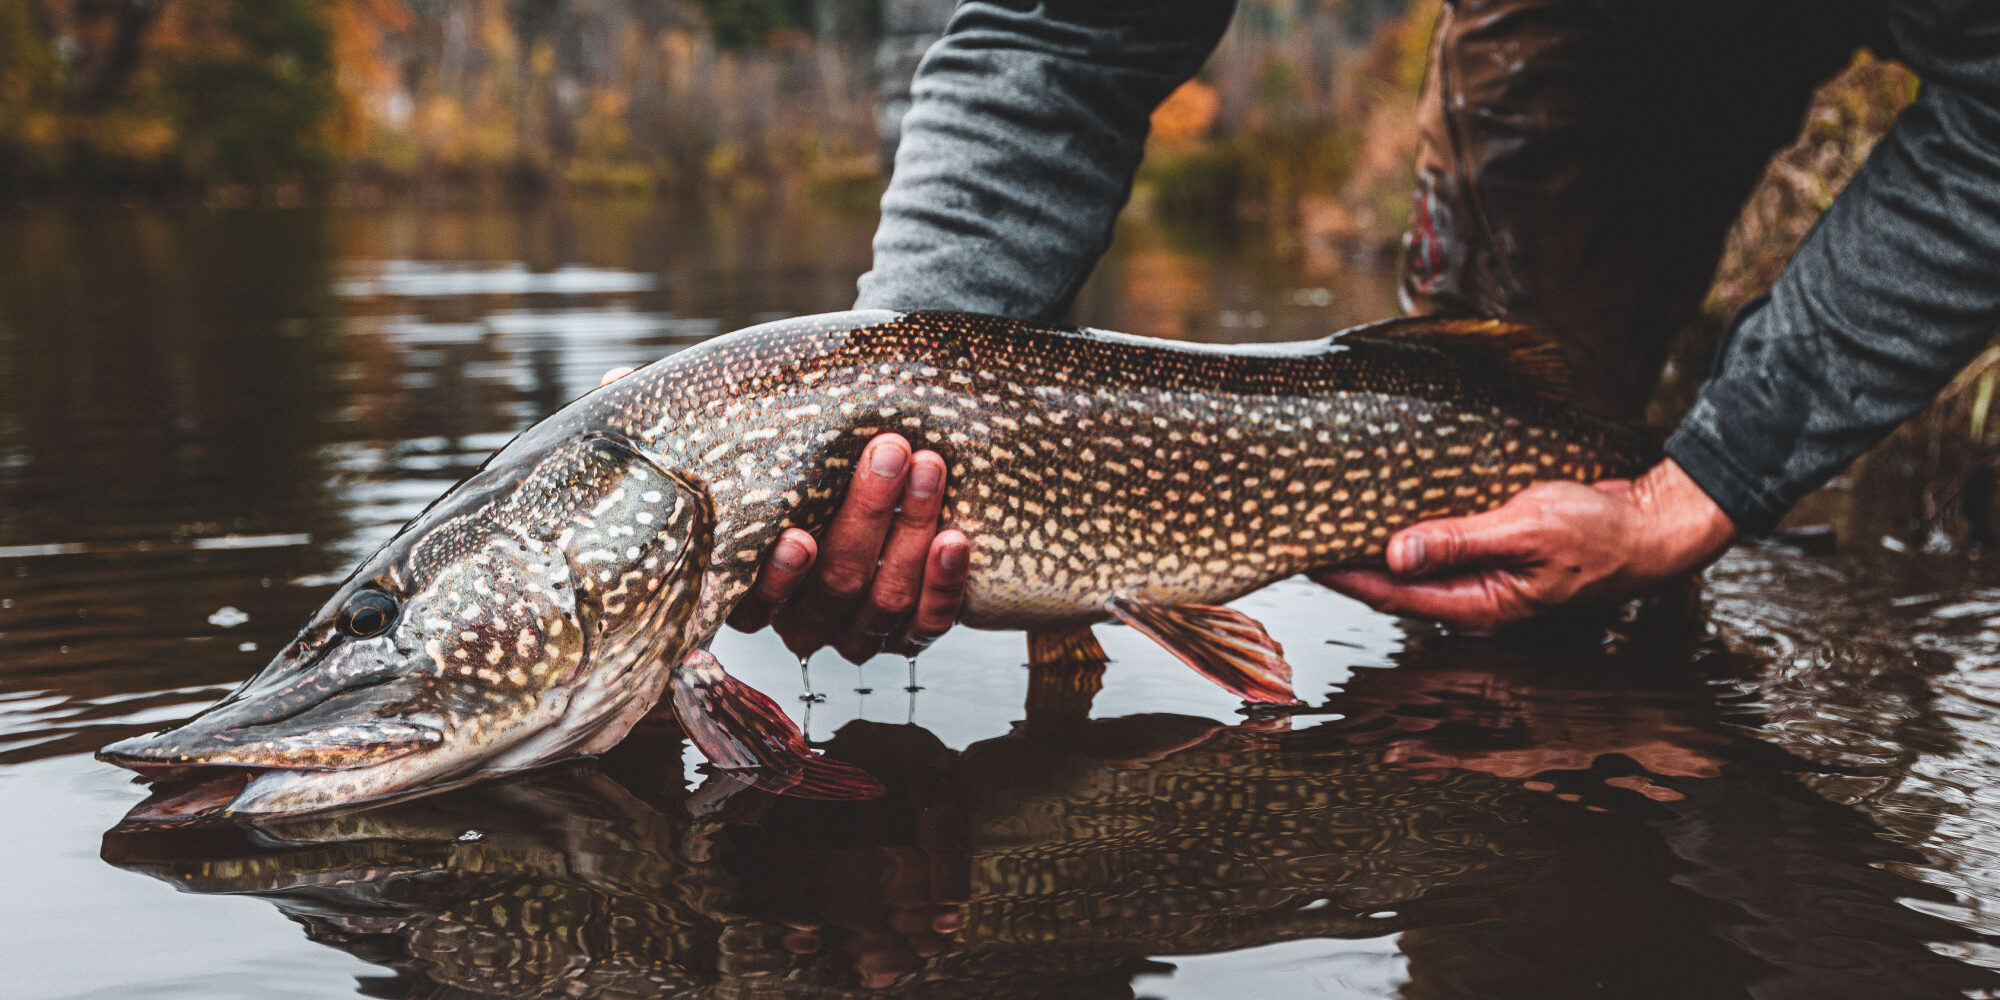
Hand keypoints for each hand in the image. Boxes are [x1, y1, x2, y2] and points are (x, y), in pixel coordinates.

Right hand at [598, 367, 969, 662]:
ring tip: (928, 466)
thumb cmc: (787, 454)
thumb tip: (613, 379)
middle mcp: (802, 620)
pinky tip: (957, 537)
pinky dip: (945, 583)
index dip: (777, 575)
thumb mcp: (735, 437)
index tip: (797, 532)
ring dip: (910, 533)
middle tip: (890, 449)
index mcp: (748, 588)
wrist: (868, 458)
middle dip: (865, 520)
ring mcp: (858, 629)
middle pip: (834, 590)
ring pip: (884, 602)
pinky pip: (930, 623)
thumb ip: (679, 420)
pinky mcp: (911, 629)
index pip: (755, 601)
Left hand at [1314, 458, 1735, 631]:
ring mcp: (1485, 582)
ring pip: (1414, 570)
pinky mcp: (1494, 559)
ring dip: (1373, 551)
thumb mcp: (1527, 528)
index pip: (1393, 594)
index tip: (1303, 553)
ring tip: (1328, 525)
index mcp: (1480, 605)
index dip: (1344, 575)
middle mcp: (1475, 600)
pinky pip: (1440, 552)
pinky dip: (1408, 537)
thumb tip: (1395, 553)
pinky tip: (1385, 518)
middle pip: (1394, 587)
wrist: (1652, 527)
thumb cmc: (1599, 532)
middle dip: (1347, 566)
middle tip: (1299, 534)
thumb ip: (1460, 540)